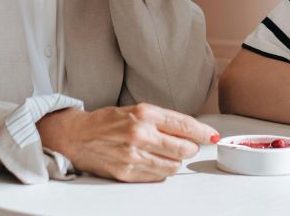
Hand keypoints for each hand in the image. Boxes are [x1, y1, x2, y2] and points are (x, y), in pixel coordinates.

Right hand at [37, 103, 218, 182]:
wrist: (77, 136)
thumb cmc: (108, 122)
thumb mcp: (136, 111)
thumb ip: (163, 121)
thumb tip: (192, 132)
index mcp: (144, 113)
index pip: (184, 125)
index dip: (203, 132)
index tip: (212, 136)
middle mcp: (139, 133)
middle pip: (183, 149)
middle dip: (190, 149)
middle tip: (186, 146)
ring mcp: (133, 155)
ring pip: (173, 166)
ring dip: (175, 161)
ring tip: (164, 154)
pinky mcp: (126, 173)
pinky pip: (157, 177)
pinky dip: (160, 171)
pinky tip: (151, 162)